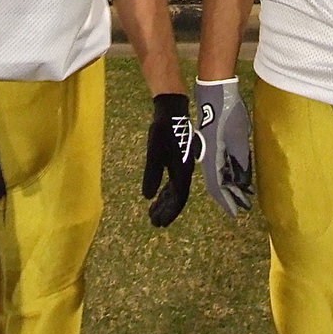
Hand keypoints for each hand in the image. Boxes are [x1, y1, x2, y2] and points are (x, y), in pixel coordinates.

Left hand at [142, 93, 199, 227]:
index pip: (178, 198)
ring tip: (153, 212)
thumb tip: (147, 197)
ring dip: (165, 202)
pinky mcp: (178, 160)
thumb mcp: (154, 152)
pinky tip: (157, 195)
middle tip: (154, 222)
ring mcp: (182, 166)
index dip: (169, 212)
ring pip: (175, 190)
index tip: (159, 223)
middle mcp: (185, 171)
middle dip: (166, 210)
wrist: (171, 111)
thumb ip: (151, 175)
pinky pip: (174, 182)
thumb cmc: (163, 131)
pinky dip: (165, 191)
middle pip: (177, 197)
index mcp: (182, 171)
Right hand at [195, 78, 253, 216]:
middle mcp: (209, 155)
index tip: (235, 212)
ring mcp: (211, 148)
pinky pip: (221, 161)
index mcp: (212, 156)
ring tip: (244, 194)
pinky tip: (239, 174)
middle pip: (218, 181)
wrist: (216, 91)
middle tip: (243, 205)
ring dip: (231, 184)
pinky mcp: (214, 140)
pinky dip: (230, 171)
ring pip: (220, 172)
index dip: (226, 200)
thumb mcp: (238, 135)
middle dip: (230, 195)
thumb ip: (240, 158)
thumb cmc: (228, 112)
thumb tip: (242, 179)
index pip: (218, 185)